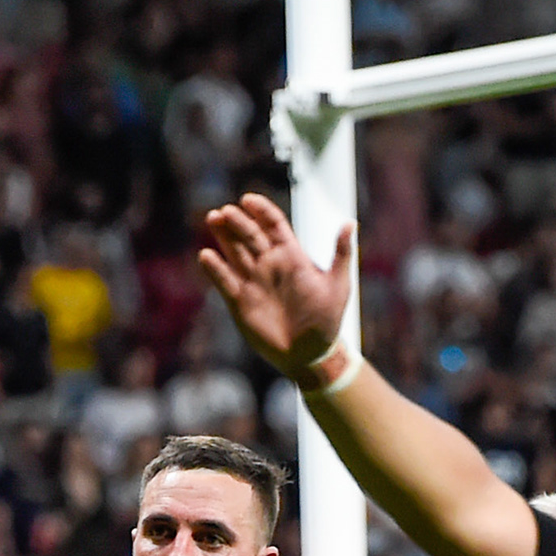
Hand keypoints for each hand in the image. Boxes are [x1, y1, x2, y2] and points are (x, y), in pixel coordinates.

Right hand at [194, 193, 354, 379]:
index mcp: (291, 256)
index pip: (273, 225)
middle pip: (249, 235)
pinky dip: (215, 269)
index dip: (261, 211)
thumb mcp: (338, 285)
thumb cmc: (327, 321)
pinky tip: (206, 255)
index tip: (248, 200)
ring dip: (223, 236)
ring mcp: (253, 281)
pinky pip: (224, 281)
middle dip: (237, 221)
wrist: (310, 355)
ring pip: (234, 252)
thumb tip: (349, 223)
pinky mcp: (239, 302)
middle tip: (225, 212)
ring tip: (213, 219)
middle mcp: (269, 264)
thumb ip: (341, 254)